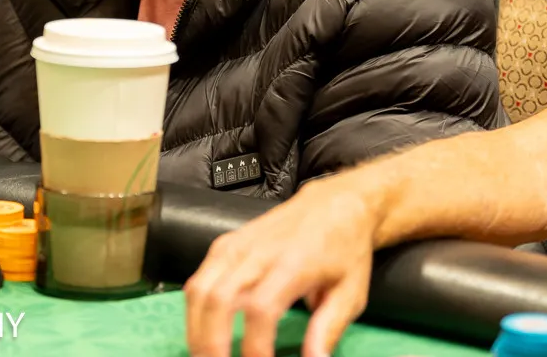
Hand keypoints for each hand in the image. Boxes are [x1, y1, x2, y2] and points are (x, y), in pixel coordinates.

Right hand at [184, 176, 379, 356]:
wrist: (333, 205)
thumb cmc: (344, 250)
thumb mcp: (350, 293)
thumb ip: (328, 329)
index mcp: (293, 264)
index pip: (260, 309)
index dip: (255, 346)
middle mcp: (257, 251)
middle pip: (218, 300)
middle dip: (211, 343)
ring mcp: (236, 245)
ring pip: (199, 289)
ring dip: (196, 330)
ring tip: (206, 356)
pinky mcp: (224, 244)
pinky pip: (198, 279)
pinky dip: (196, 311)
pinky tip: (205, 332)